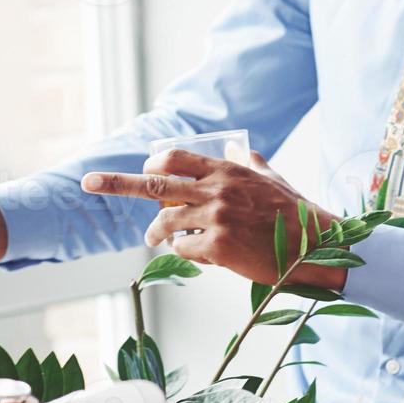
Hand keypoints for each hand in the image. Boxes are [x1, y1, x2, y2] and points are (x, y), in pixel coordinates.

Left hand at [81, 150, 344, 288]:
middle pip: (154, 185)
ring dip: (156, 233)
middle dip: (116, 183)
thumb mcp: (273, 177)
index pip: (174, 157)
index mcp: (226, 170)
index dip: (152, 164)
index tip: (143, 170)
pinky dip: (183, 252)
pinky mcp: (218, 247)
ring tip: (155, 240)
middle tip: (88, 182)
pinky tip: (195, 254)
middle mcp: (216, 190)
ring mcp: (216, 219)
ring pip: (165, 224)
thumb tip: (242, 149)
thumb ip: (252, 163)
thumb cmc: (295, 212)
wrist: (314, 245)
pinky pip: (184, 250)